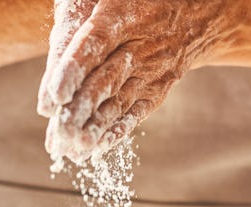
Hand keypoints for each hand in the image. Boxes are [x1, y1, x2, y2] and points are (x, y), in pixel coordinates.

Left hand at [38, 0, 237, 162]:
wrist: (197, 11)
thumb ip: (81, 9)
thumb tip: (60, 38)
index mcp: (123, 14)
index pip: (94, 44)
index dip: (72, 71)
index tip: (53, 97)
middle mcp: (140, 46)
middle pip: (103, 81)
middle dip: (78, 110)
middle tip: (58, 134)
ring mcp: (151, 71)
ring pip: (117, 102)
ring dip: (93, 128)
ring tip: (70, 149)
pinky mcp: (157, 89)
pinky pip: (135, 112)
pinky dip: (116, 131)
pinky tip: (96, 148)